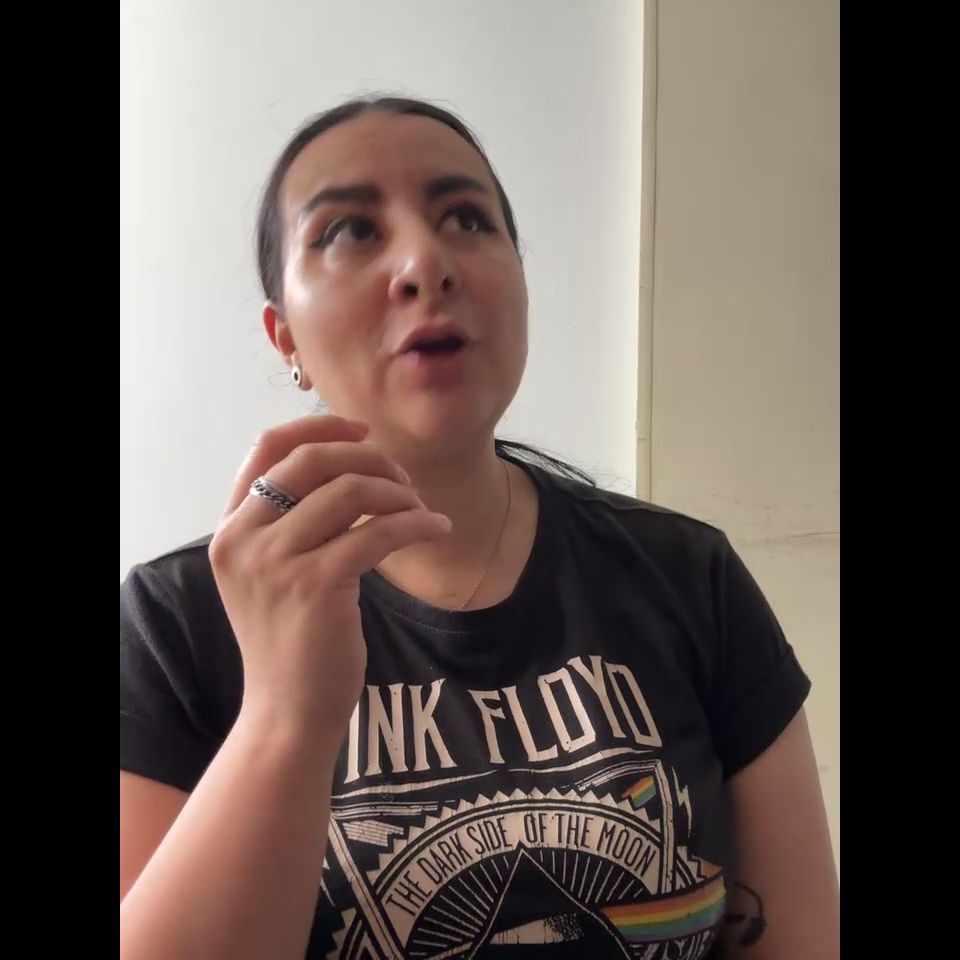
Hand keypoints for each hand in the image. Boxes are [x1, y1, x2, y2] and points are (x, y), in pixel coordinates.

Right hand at [209, 415, 449, 734]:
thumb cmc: (290, 641)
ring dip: (400, 494)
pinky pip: (379, 531)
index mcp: (229, 529)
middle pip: (314, 459)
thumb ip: (291, 523)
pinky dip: (417, 524)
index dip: (320, 426)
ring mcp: (276, 562)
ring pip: (352, 490)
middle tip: (404, 481)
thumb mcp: (271, 574)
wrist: (287, 712)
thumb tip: (349, 466)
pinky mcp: (316, 586)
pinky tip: (437, 531)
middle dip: (370, 458)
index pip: (267, 446)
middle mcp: (242, 539)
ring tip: (422, 513)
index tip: (363, 431)